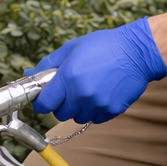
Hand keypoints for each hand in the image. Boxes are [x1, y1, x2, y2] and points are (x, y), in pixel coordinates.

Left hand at [31, 18, 166, 124]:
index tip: (46, 98)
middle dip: (61, 104)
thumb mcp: (72, 48)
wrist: (137, 51)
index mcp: (68, 77)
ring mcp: (98, 104)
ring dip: (79, 108)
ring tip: (88, 91)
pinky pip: (95, 119)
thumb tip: (29, 73)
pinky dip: (95, 111)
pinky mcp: (112, 110)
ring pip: (78, 118)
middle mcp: (81, 94)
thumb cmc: (104, 46)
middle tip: (70, 90)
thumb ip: (48, 64)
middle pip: (60, 113)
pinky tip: (101, 95)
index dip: (43, 102)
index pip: (44, 104)